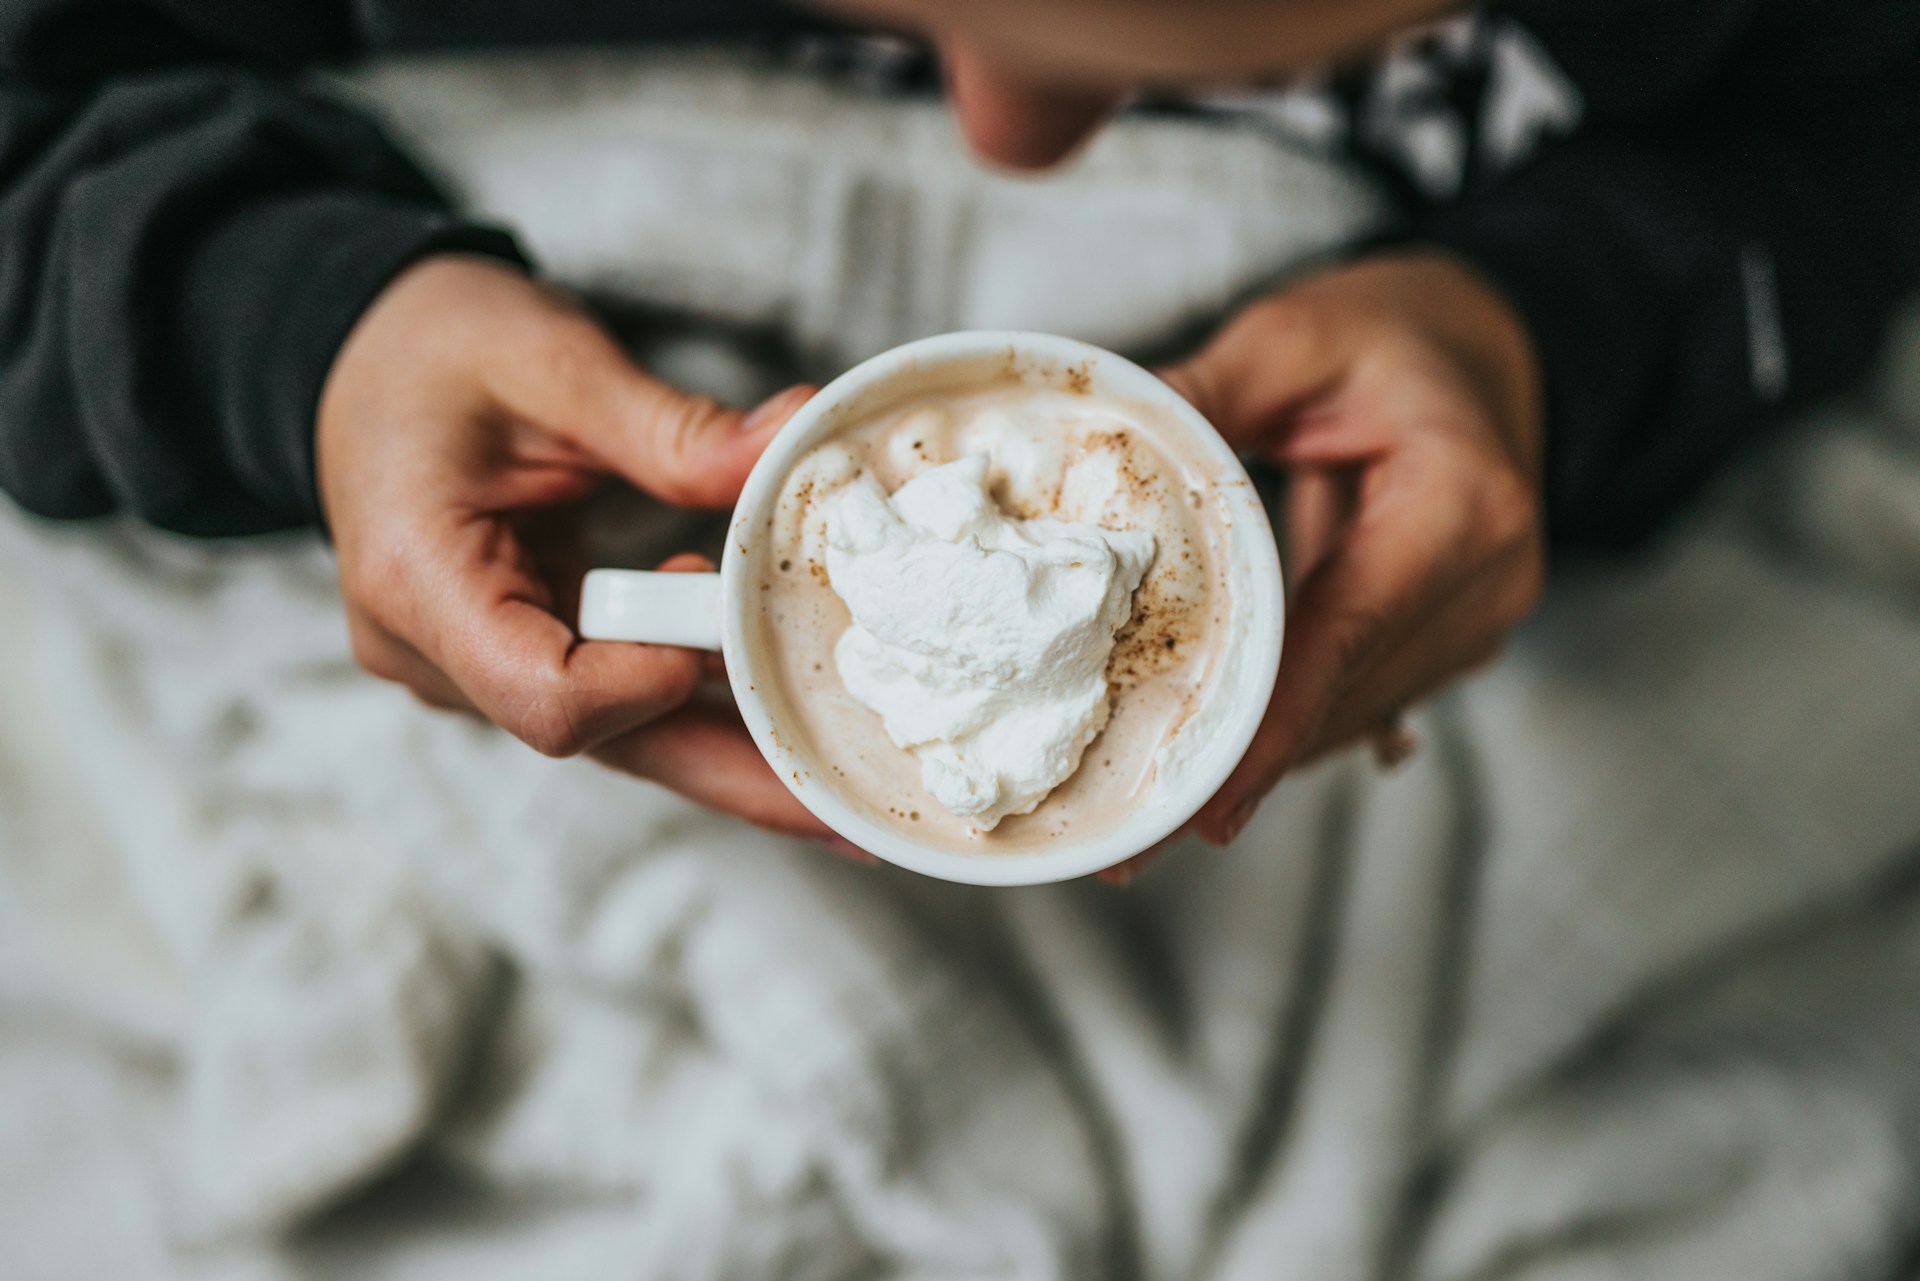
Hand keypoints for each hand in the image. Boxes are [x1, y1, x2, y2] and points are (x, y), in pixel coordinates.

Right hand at [317, 255, 837, 841]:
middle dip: (734, 775)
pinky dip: (703, 703)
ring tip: (849, 780)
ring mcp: (474, 668)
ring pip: (623, 737)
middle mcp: (436, 654)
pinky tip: (791, 717)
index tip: (730, 623)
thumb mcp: (549, 360)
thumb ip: (667, 425)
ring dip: (733, 752)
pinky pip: (621, 701)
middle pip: (603, 744)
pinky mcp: (519, 654)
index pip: (544, 696)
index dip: (650, 681)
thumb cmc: (431, 348)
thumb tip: (791, 444)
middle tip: (850, 806)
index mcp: (419, 584)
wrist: (361, 357)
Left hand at [1164, 251, 1546, 845]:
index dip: (1271, 724)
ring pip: (1345, 717)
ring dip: (1253, 765)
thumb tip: (1094, 447)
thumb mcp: (1296, 335)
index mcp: (1463, 506)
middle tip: (1129, 847)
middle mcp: (1485, 585)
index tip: (1205, 802)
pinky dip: (1278, 729)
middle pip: (1342, 698)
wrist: (1493, 343)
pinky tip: (1205, 769)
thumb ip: (1205, 394)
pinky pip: (1350, 701)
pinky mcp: (1442, 641)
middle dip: (1236, 769)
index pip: (1349, 634)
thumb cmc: (1400, 333)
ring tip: (1145, 826)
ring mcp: (1473, 624)